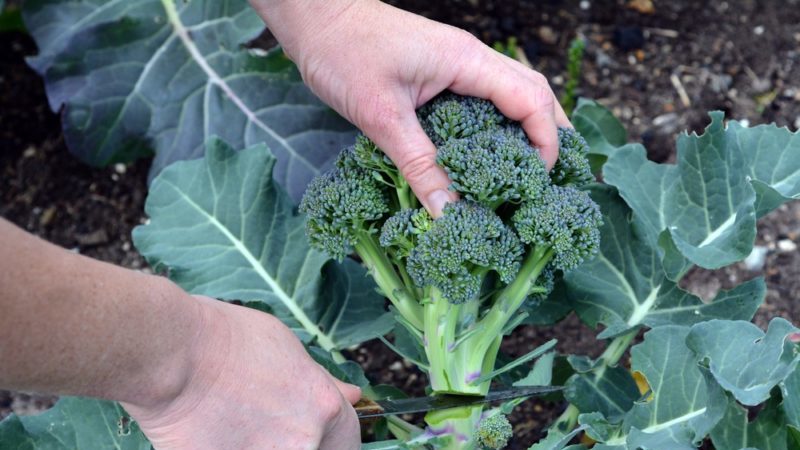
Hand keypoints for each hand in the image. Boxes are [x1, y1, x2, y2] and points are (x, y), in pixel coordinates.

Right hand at [123, 296, 361, 449]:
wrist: (173, 354)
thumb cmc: (226, 339)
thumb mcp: (287, 348)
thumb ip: (321, 383)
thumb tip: (354, 398)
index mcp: (324, 408)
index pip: (348, 442)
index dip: (332, 440)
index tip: (318, 437)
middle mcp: (304, 441)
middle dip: (293, 442)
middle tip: (263, 425)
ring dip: (260, 445)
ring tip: (232, 424)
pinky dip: (229, 448)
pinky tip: (212, 435)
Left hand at [251, 0, 570, 215]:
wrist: (316, 15)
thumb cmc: (343, 52)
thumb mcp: (381, 115)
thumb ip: (418, 164)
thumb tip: (448, 212)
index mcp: (467, 61)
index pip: (531, 101)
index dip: (546, 142)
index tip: (539, 183)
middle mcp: (472, 58)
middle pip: (535, 92)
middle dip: (551, 134)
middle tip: (548, 180)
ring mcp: (457, 62)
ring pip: (514, 92)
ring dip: (529, 127)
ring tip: (531, 171)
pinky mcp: (440, 71)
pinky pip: (484, 96)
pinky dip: (498, 123)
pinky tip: (488, 152)